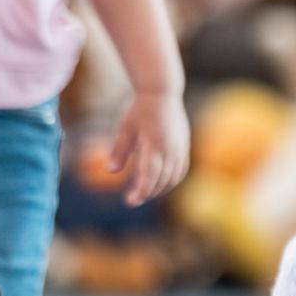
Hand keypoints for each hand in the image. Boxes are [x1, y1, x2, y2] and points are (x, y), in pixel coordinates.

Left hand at [108, 89, 190, 205]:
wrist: (162, 94)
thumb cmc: (140, 110)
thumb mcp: (126, 129)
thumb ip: (119, 150)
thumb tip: (111, 171)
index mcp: (154, 143)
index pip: (150, 174)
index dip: (142, 190)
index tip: (131, 201)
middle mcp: (170, 148)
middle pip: (161, 180)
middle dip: (148, 193)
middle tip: (133, 199)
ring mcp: (180, 148)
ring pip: (173, 178)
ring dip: (160, 189)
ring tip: (145, 193)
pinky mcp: (184, 147)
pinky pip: (181, 170)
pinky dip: (171, 181)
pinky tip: (160, 184)